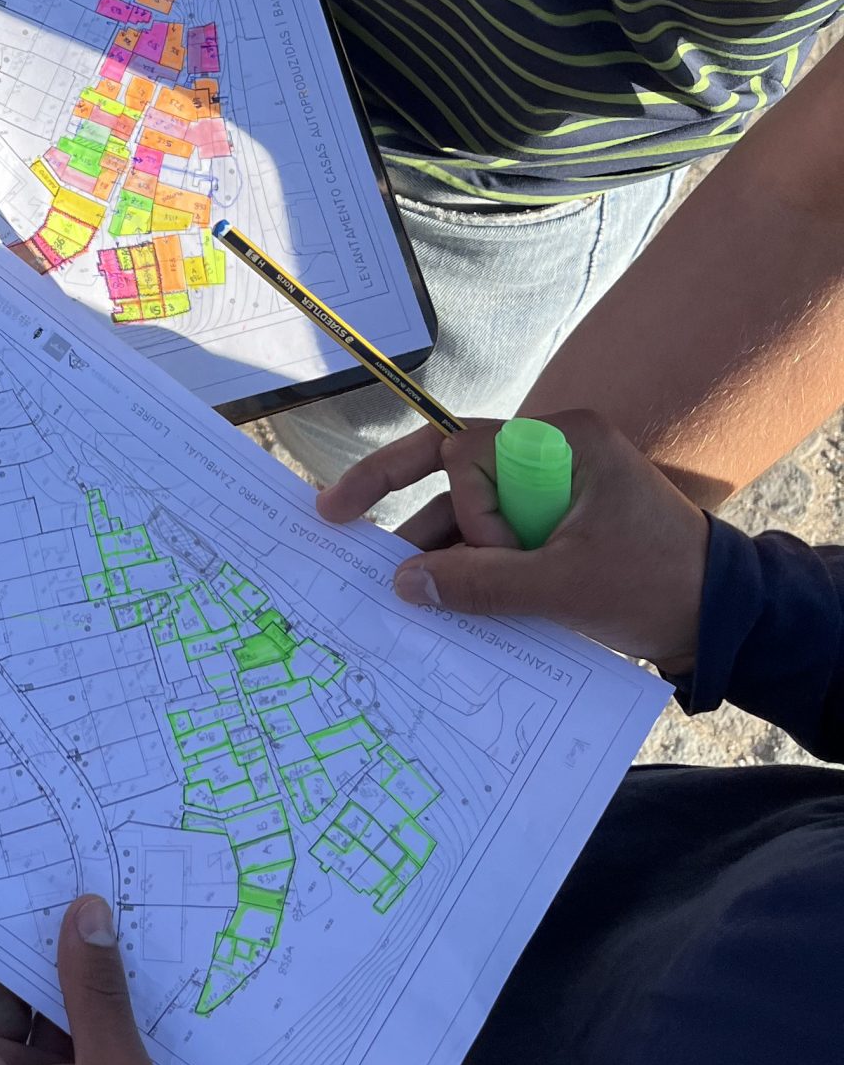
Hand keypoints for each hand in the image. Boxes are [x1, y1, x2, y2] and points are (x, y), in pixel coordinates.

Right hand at [316, 411, 712, 676]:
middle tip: (340, 521)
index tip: (489, 552)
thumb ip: (483, 584)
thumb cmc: (658, 587)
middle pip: (456, 475)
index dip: (459, 507)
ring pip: (468, 513)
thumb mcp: (566, 588)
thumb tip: (404, 581)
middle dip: (411, 508)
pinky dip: (470, 569)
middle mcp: (551, 456)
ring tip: (397, 593)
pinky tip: (442, 602)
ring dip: (441, 552)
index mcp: (563, 443)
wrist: (723, 621)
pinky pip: (493, 539)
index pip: (468, 452)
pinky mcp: (554, 528)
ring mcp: (551, 492)